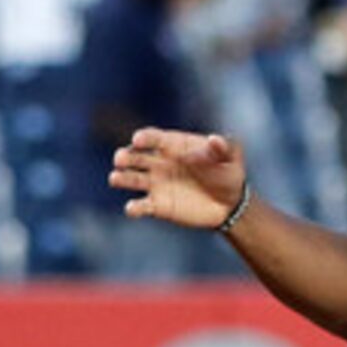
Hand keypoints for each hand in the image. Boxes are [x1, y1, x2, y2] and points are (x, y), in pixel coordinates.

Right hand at [110, 127, 248, 229]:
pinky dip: (134, 208)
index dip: (144, 137)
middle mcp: (160, 163)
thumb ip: (222, 147)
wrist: (230, 204)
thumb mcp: (231, 157)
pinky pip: (141, 206)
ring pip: (132, 178)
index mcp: (174, 145)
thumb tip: (214, 140)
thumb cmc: (229, 173)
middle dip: (125, 156)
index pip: (155, 138)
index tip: (137, 140)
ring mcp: (157, 184)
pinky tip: (132, 208)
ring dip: (121, 178)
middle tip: (119, 159)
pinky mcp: (158, 206)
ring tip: (115, 178)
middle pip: (136, 156)